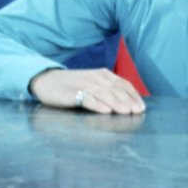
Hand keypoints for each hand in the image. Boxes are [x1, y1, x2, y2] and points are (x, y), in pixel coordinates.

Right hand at [29, 68, 146, 114]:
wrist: (46, 81)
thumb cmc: (72, 85)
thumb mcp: (92, 83)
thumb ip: (107, 90)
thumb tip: (127, 102)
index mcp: (102, 74)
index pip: (123, 84)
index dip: (133, 95)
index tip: (142, 107)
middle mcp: (95, 78)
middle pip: (115, 89)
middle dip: (128, 101)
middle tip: (138, 112)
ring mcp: (83, 84)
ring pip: (104, 94)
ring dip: (117, 103)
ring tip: (127, 112)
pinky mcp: (71, 93)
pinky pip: (86, 98)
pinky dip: (97, 105)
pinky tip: (105, 111)